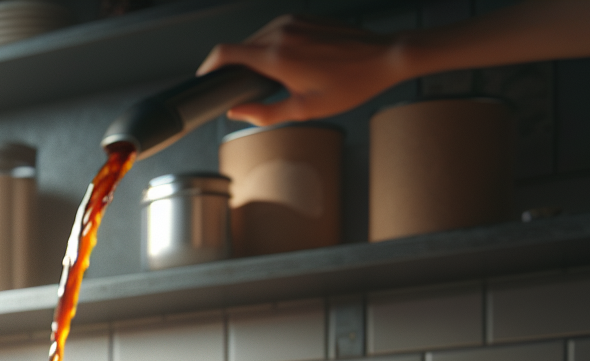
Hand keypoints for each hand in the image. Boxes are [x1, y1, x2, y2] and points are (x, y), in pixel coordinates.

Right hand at [197, 15, 407, 124]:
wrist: (384, 57)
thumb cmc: (351, 83)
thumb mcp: (306, 109)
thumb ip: (265, 113)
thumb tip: (238, 112)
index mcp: (277, 57)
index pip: (225, 53)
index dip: (208, 65)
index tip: (205, 76)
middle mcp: (281, 33)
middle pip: (239, 46)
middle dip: (236, 66)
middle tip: (247, 86)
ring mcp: (293, 21)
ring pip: (257, 37)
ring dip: (255, 55)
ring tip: (275, 76)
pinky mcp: (304, 17)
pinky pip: (275, 30)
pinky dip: (272, 45)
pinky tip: (291, 61)